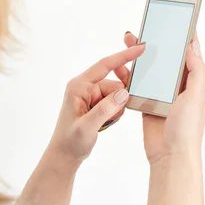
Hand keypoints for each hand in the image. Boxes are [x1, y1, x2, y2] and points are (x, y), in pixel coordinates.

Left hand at [48, 43, 145, 164]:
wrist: (64, 155)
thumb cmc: (70, 141)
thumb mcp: (87, 127)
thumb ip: (105, 109)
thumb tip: (123, 93)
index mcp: (79, 86)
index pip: (105, 65)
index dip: (124, 57)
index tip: (141, 48)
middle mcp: (84, 87)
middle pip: (114, 84)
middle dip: (119, 99)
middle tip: (113, 116)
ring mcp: (90, 95)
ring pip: (116, 94)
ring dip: (117, 109)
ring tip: (105, 123)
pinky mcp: (95, 104)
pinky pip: (114, 102)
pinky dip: (115, 112)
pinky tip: (106, 123)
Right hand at [123, 31, 204, 163]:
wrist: (170, 156)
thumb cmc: (186, 129)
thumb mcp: (196, 96)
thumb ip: (196, 71)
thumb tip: (192, 47)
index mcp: (192, 83)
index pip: (190, 54)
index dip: (184, 37)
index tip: (177, 20)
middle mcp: (177, 88)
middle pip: (166, 60)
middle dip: (156, 44)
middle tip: (145, 28)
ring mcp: (161, 97)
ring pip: (150, 72)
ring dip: (140, 59)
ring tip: (128, 43)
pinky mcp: (146, 105)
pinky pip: (137, 88)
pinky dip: (129, 78)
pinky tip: (121, 69)